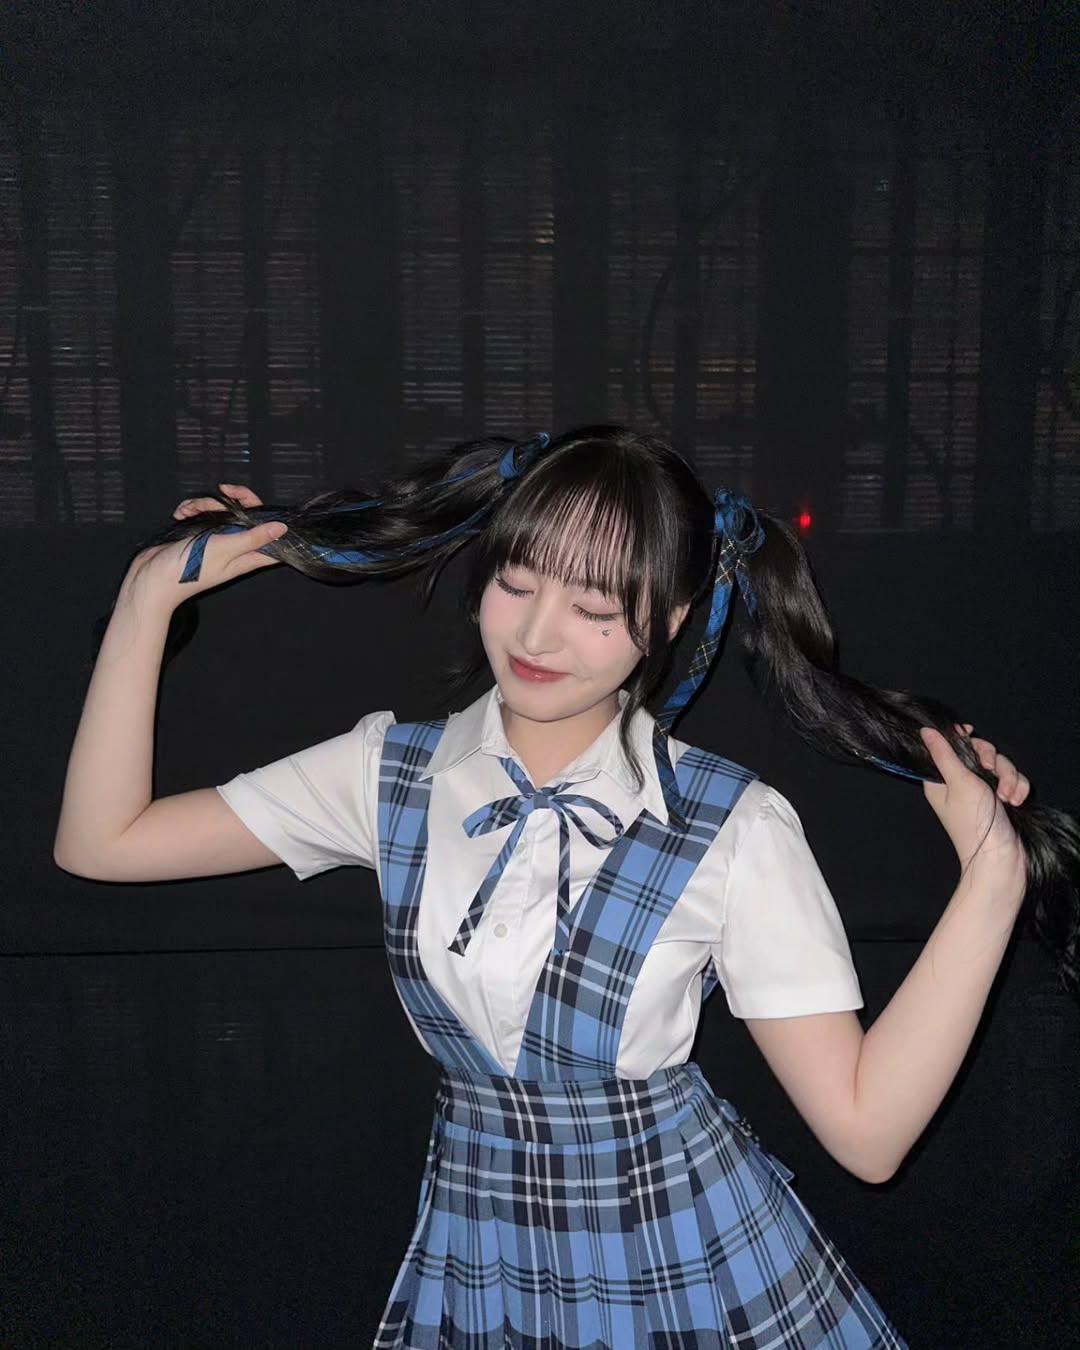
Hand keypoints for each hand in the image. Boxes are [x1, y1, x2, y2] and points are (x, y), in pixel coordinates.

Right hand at [121, 482, 286, 610]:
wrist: (153, 578)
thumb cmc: (189, 570)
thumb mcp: (225, 549)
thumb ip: (254, 538)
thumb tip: (282, 529)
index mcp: (246, 555)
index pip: (270, 535)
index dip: (267, 516)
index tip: (251, 502)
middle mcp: (234, 547)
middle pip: (243, 515)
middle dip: (227, 502)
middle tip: (216, 500)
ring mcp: (216, 541)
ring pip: (219, 511)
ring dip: (203, 505)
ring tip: (188, 513)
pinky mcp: (199, 535)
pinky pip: (201, 514)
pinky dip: (191, 510)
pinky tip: (181, 515)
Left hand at [918, 723, 1029, 887]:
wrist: (1001, 858)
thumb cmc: (973, 823)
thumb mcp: (957, 782)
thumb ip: (944, 754)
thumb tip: (925, 731)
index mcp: (941, 779)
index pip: (948, 748)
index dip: (960, 738)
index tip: (970, 732)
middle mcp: (961, 783)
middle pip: (979, 752)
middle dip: (991, 759)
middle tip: (990, 770)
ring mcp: (983, 792)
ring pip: (1000, 766)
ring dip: (1008, 778)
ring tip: (1008, 798)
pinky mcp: (1002, 799)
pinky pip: (1013, 781)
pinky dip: (1017, 788)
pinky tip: (1017, 802)